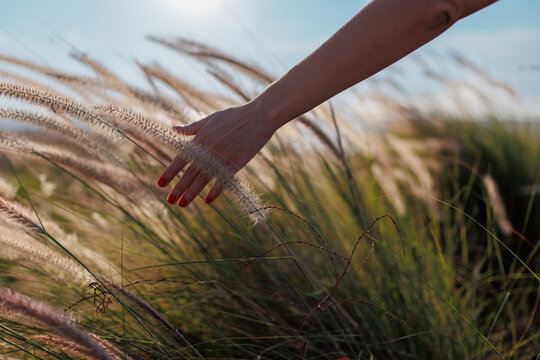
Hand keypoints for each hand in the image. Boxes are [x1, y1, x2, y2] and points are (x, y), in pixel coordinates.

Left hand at [157, 102, 274, 206]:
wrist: (258, 116)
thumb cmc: (235, 116)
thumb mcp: (211, 119)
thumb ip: (192, 128)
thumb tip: (174, 128)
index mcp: (201, 138)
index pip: (181, 158)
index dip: (170, 172)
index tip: (160, 184)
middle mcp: (209, 150)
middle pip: (190, 172)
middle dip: (178, 187)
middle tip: (169, 200)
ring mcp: (222, 157)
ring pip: (204, 179)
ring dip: (192, 192)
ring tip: (182, 204)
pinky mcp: (236, 163)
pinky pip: (223, 180)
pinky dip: (215, 190)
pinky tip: (208, 200)